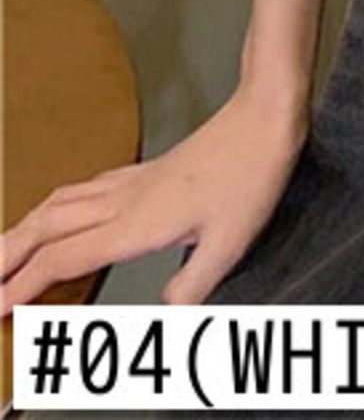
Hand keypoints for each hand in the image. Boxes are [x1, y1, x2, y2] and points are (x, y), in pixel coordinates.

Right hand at [0, 79, 309, 313]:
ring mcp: (132, 181)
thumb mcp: (230, 243)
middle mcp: (124, 200)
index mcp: (137, 223)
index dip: (23, 286)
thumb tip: (162, 317)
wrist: (265, 117)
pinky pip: (82, 188)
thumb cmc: (251, 178)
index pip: (64, 258)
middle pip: (47, 226)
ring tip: (2, 251)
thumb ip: (192, 286)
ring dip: (24, 228)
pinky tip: (57, 211)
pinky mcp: (145, 169)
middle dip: (6, 255)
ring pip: (59, 202)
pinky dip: (53, 206)